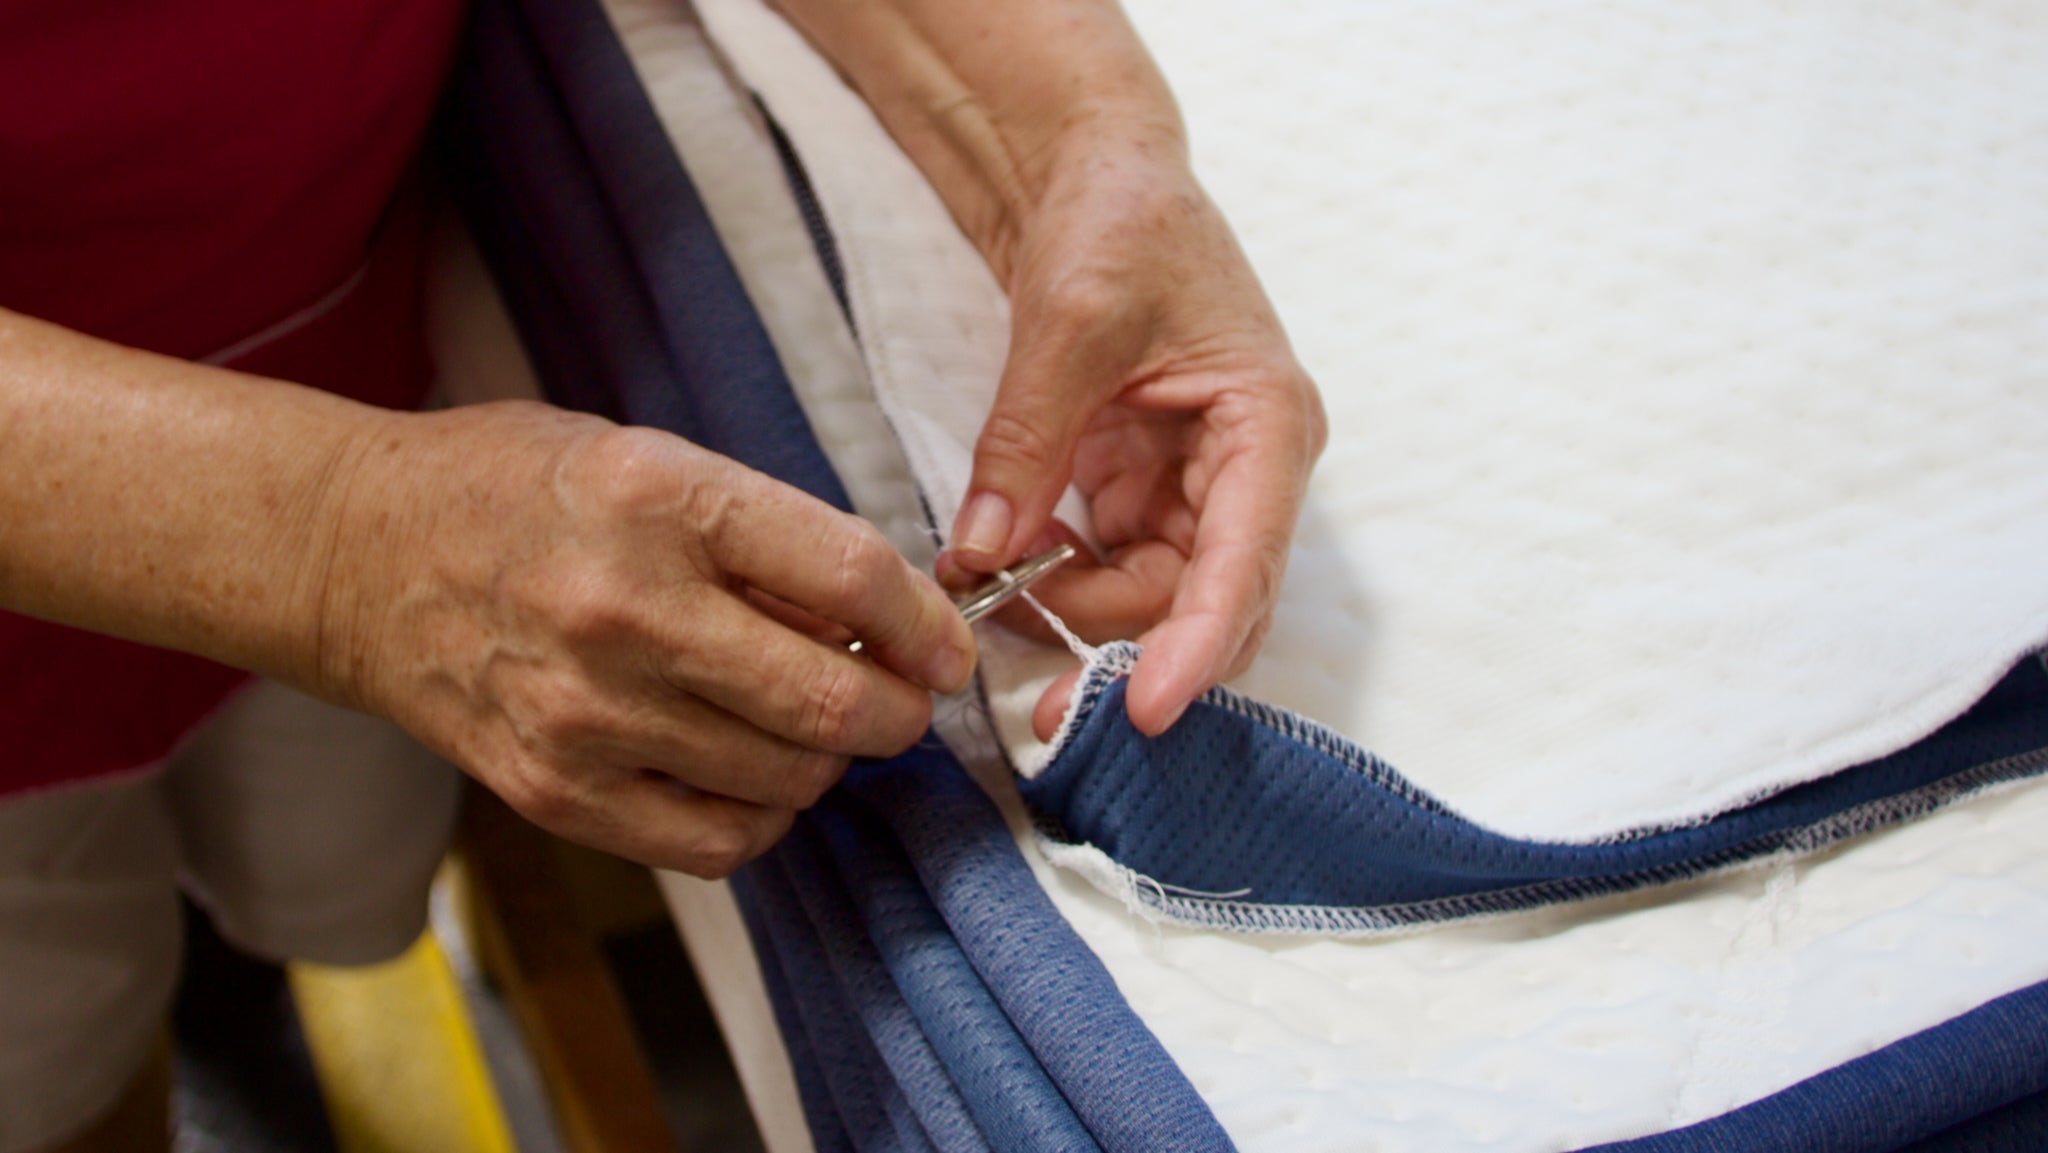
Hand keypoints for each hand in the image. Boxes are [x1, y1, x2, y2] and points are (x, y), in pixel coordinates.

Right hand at [320, 402, 974, 875]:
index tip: (945, 645)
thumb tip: (887, 614)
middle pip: (833, 699)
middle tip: (903, 700)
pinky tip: (751, 774)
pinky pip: (716, 843)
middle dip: (900, 711)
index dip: (927, 624)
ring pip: (788, 779)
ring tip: (812, 724)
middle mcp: (625, 610)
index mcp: (661, 498)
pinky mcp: (554, 791)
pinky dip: (762, 817)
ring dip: (831, 760)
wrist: (355, 553)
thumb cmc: (516, 491)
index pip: (850, 577)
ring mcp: (585, 713)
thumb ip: (764, 531)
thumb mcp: (648, 456)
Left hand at [942, 159, 1325, 738]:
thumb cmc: (1118, 222)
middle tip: (1040, 706)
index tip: (1143, 709)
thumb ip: (1026, 442)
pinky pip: (1111, 569)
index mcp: (1268, 425)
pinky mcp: (1147, 491)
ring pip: (1154, 601)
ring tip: (992, 594)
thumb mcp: (1067, 323)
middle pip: (1204, 603)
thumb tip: (980, 557)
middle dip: (1124, 653)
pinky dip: (1057, 581)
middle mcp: (1249, 472)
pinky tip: (1005, 564)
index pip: (1246, 562)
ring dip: (1077, 618)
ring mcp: (1198, 487)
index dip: (1199, 646)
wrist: (1097, 178)